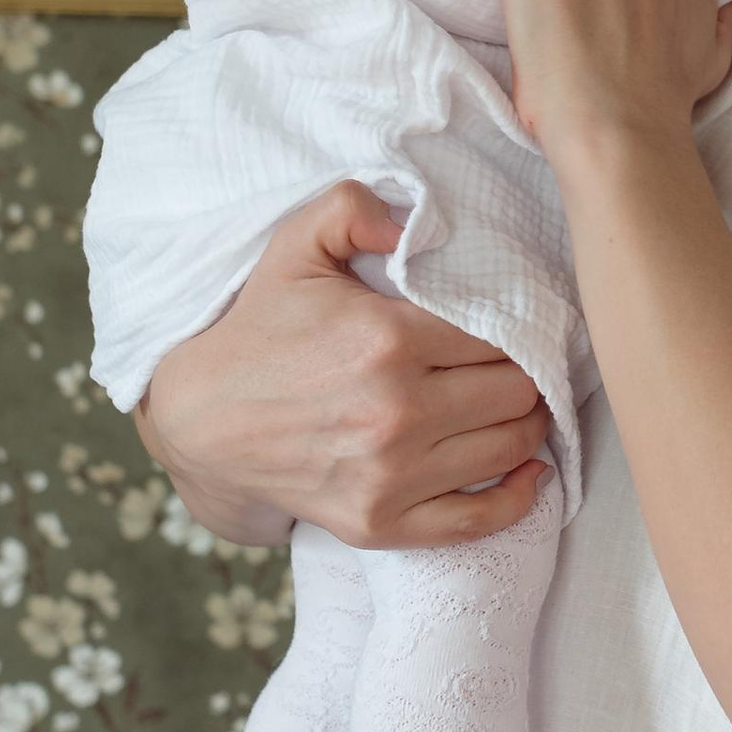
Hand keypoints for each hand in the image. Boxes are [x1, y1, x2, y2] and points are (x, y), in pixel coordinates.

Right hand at [133, 180, 550, 550]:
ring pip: (510, 447)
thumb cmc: (260, 329)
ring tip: (520, 404)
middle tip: (526, 362)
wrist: (202, 420)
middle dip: (528, 372)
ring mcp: (389, 476)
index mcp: (386, 340)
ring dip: (528, 424)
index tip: (522, 322)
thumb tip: (418, 222)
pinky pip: (476, 520)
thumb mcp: (296, 248)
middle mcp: (395, 413)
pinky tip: (528, 471)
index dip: (520, 325)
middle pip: (517, 391)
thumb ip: (354, 208)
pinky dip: (516, 498)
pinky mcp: (379, 523)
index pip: (500, 334)